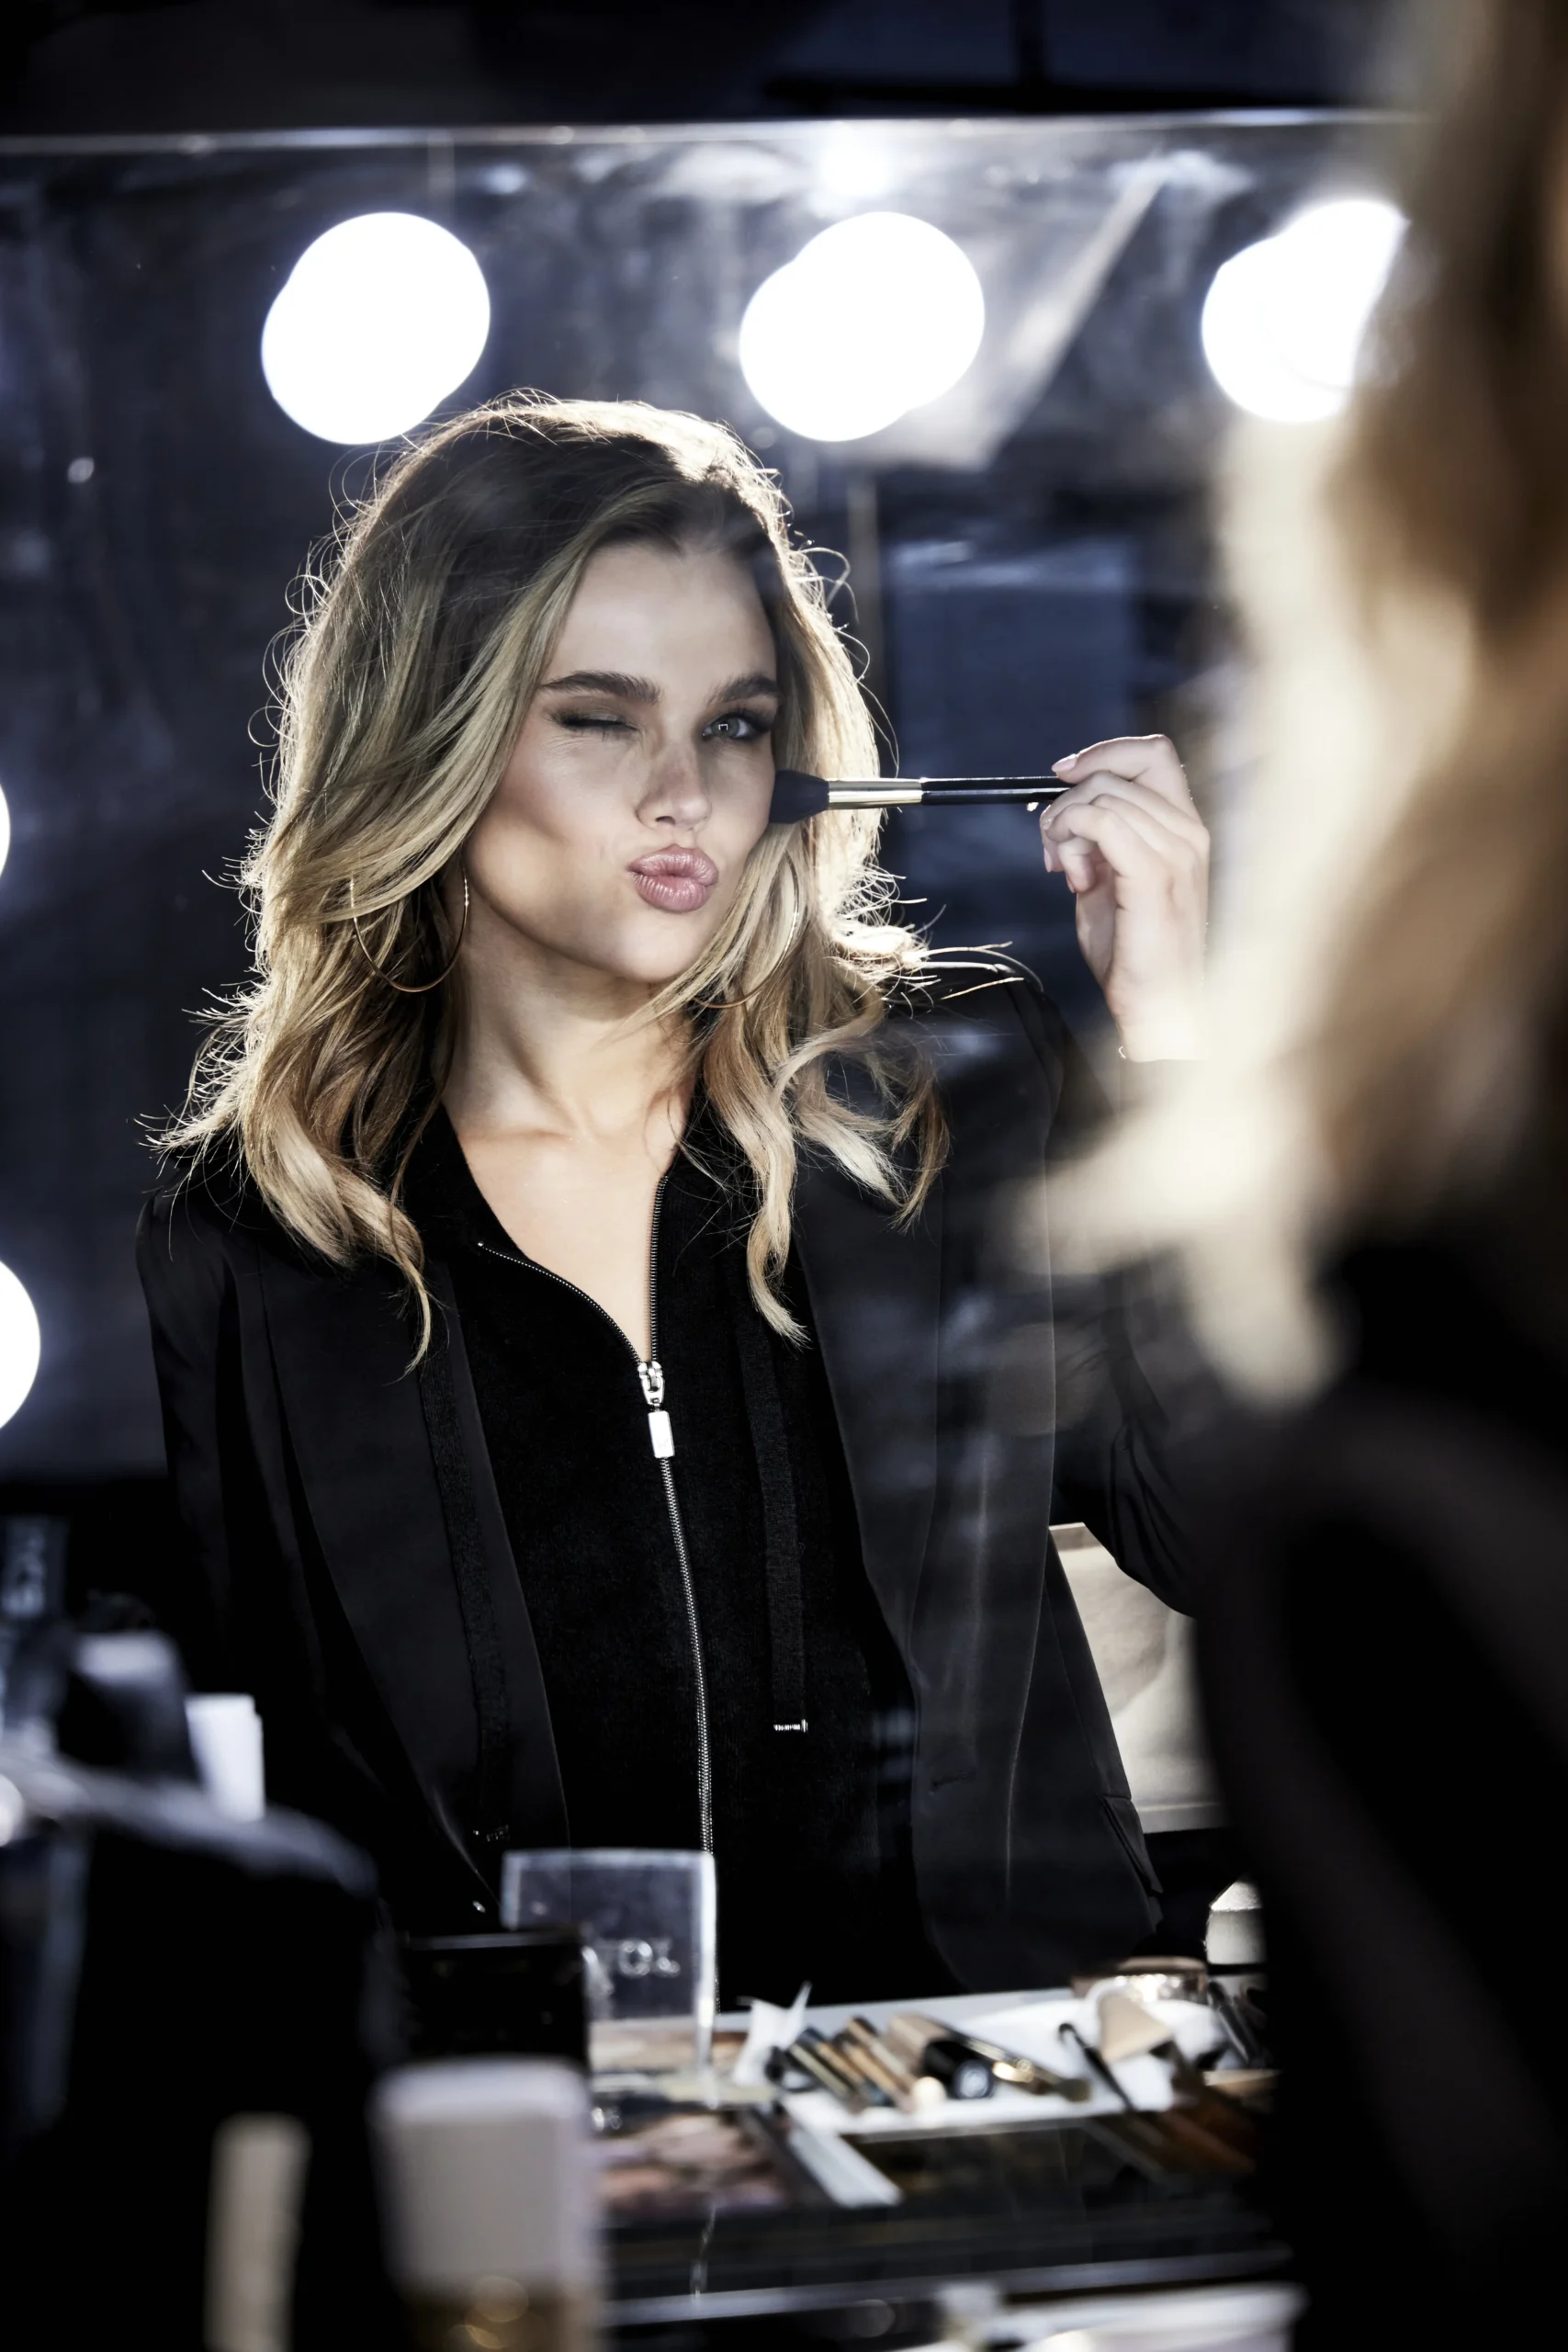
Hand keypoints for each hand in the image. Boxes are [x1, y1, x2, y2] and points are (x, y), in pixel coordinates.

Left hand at [1040, 734, 1207, 1060]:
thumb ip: (1100, 841)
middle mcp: (1189, 833)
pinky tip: (1073, 877)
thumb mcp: (1112, 881)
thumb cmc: (1135, 953)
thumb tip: (1068, 814)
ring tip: (1066, 872)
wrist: (1158, 1005)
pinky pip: (1100, 821)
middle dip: (1067, 803)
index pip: (1153, 754)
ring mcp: (1177, 852)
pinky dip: (1071, 838)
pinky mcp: (1155, 874)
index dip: (1104, 753)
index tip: (1062, 777)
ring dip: (1064, 828)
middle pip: (1116, 773)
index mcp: (1185, 828)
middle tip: (1053, 848)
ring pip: (1101, 797)